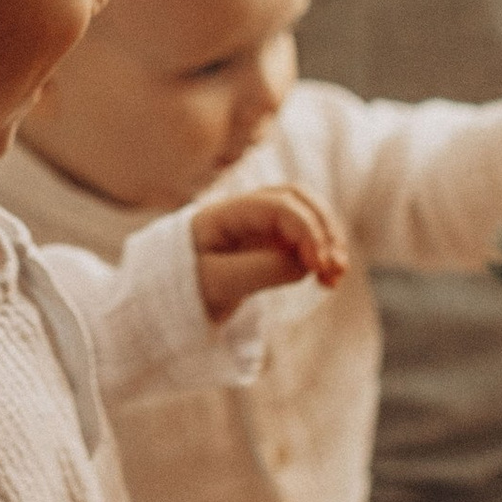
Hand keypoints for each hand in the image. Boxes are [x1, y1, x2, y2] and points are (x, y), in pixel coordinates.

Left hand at [192, 181, 347, 321]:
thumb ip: (259, 270)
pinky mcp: (268, 243)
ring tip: (335, 276)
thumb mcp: (217, 283)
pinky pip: (303, 238)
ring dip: (328, 240)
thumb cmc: (183, 289)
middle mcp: (245, 211)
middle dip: (324, 229)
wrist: (166, 302)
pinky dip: (320, 253)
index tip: (319, 267)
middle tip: (336, 268)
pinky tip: (327, 278)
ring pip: (306, 215)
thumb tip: (304, 264)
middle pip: (298, 199)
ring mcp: (258, 225)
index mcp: (225, 213)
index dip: (307, 231)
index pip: (279, 205)